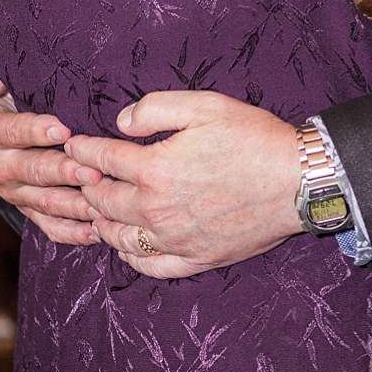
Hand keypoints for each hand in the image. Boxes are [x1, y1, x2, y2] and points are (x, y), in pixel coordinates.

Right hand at [0, 55, 100, 245]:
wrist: (15, 116)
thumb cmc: (13, 87)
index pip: (10, 132)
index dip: (34, 130)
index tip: (62, 129)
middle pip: (31, 171)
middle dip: (62, 172)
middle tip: (91, 170)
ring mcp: (16, 191)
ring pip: (43, 202)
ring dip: (71, 204)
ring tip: (98, 203)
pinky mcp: (32, 209)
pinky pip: (49, 226)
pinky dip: (71, 232)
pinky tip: (94, 232)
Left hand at [65, 91, 302, 278]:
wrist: (297, 180)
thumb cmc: (253, 137)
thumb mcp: (204, 105)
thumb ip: (155, 108)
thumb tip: (121, 122)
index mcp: (155, 169)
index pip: (103, 159)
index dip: (84, 149)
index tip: (74, 144)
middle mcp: (157, 210)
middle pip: (104, 200)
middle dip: (86, 184)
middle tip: (81, 175)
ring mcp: (174, 239)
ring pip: (119, 237)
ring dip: (101, 221)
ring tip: (96, 209)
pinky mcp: (195, 258)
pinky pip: (149, 265)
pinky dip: (129, 256)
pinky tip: (127, 245)